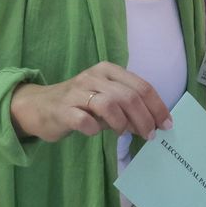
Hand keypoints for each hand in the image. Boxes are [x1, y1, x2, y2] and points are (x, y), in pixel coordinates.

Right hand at [10, 62, 172, 142]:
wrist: (38, 106)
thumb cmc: (79, 104)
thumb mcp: (106, 99)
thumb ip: (127, 107)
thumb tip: (153, 123)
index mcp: (108, 71)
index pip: (141, 86)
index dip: (157, 107)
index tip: (167, 124)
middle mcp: (94, 77)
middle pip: (129, 97)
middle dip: (145, 119)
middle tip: (150, 136)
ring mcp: (77, 92)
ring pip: (109, 105)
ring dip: (123, 123)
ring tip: (124, 133)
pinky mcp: (63, 110)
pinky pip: (84, 121)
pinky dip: (95, 129)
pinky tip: (95, 132)